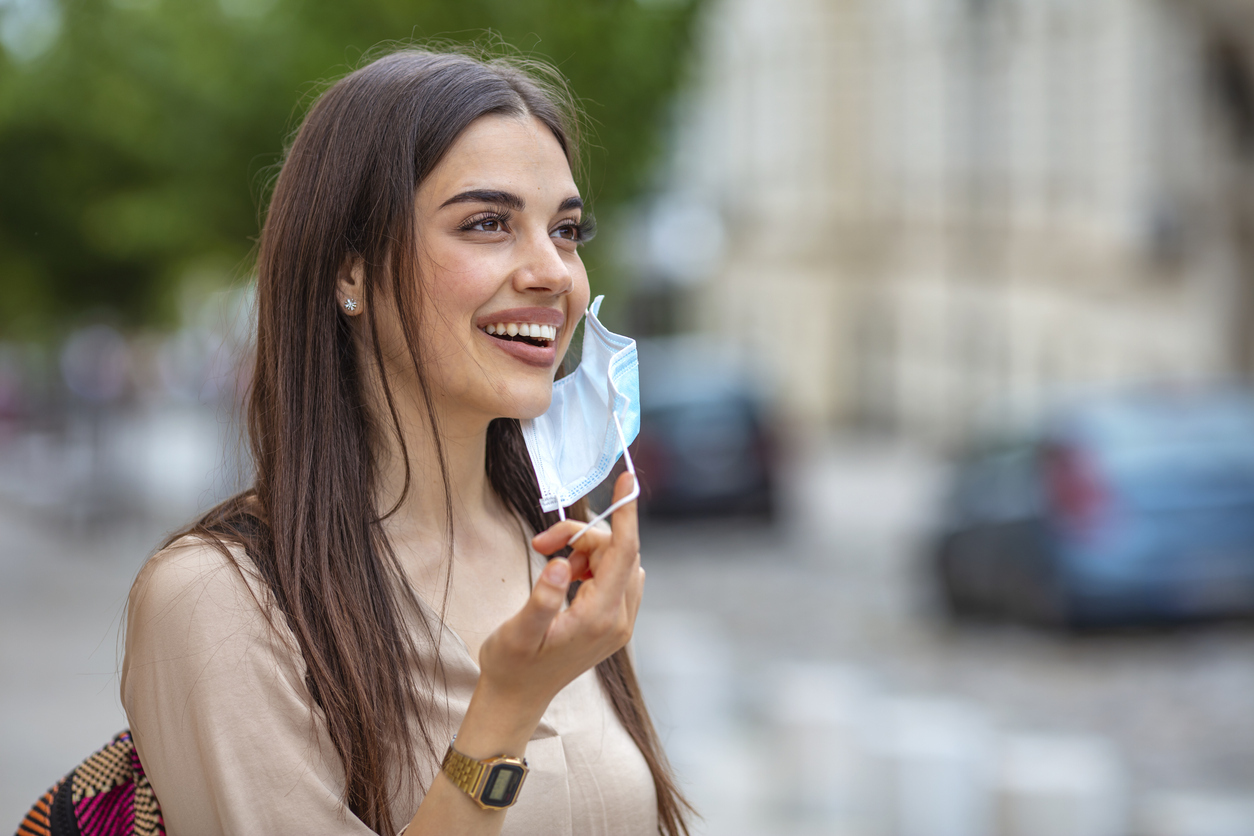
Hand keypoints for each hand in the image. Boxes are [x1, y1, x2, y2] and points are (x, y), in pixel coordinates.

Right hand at [475, 472, 644, 715]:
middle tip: (541, 544)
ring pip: (618, 561)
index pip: (623, 553)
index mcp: (599, 618)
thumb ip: (541, 600)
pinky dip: (592, 565)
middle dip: (582, 537)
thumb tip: (561, 566)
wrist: (517, 698)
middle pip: (618, 552)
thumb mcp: (518, 633)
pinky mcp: (614, 624)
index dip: (627, 513)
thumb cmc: (512, 665)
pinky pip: (615, 577)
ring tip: (550, 563)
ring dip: (586, 550)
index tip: (628, 478)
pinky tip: (565, 576)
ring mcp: (620, 624)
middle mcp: (619, 620)